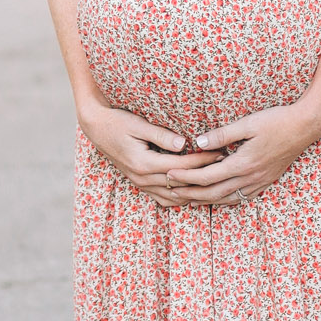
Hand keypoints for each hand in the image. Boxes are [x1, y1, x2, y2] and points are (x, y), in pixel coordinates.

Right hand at [79, 100, 224, 202]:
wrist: (96, 128)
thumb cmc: (117, 121)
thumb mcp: (138, 124)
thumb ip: (161, 135)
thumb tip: (185, 143)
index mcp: (143, 163)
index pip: (181, 166)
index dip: (202, 161)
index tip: (220, 153)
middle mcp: (142, 178)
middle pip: (181, 182)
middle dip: (204, 176)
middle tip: (224, 166)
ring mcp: (140, 184)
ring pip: (174, 197)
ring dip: (194, 191)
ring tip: (213, 181)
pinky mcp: (140, 183)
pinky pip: (163, 199)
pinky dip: (180, 197)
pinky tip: (194, 191)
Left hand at [166, 99, 320, 208]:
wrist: (306, 126)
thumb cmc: (277, 120)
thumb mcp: (248, 123)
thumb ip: (222, 135)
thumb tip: (197, 142)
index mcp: (243, 163)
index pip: (207, 176)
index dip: (186, 177)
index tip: (170, 174)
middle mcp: (250, 177)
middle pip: (214, 193)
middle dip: (190, 194)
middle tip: (171, 192)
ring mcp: (259, 181)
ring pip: (227, 199)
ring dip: (205, 201)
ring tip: (188, 199)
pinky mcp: (266, 181)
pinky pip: (241, 198)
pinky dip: (225, 200)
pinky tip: (217, 198)